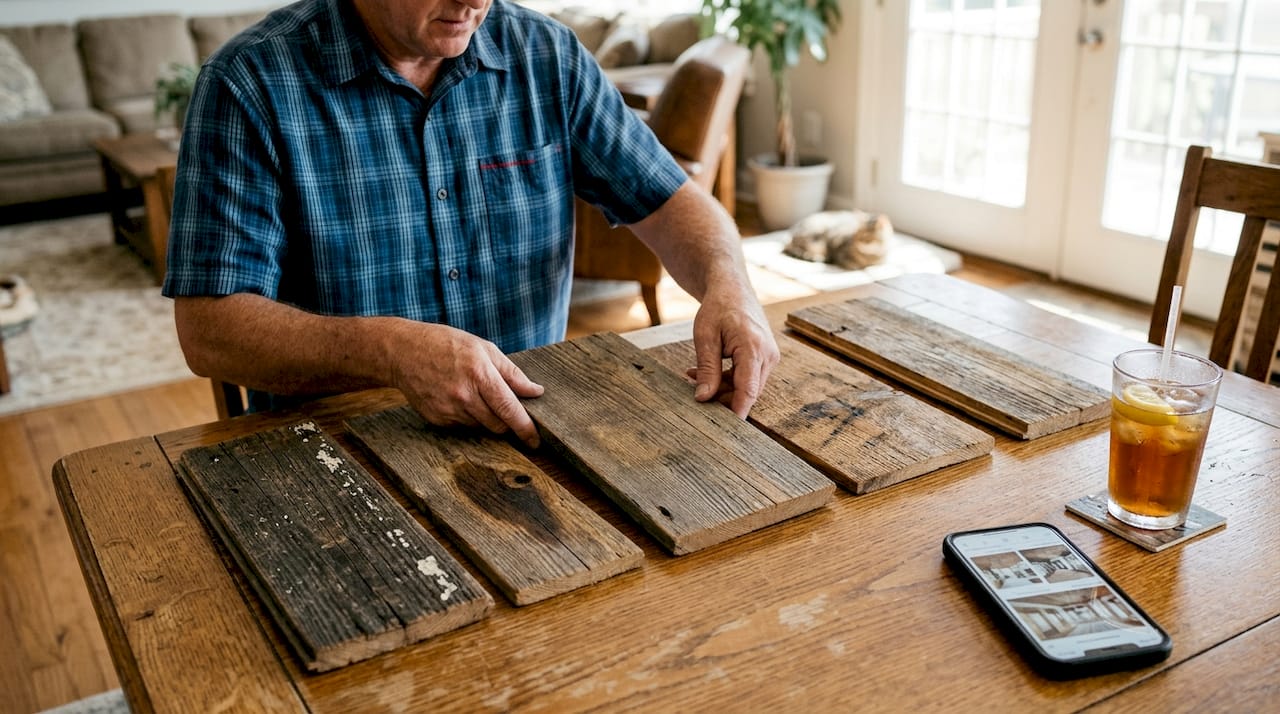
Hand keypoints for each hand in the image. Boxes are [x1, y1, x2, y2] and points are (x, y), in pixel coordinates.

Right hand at [389, 323, 543, 446]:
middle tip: (500, 402)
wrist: (403, 352)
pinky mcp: (436, 419)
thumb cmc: (446, 344)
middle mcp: (464, 395)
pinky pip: (462, 426)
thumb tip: (535, 392)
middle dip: (506, 420)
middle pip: (498, 424)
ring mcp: (448, 409)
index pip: (509, 409)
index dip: (526, 428)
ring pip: (480, 426)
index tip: (535, 441)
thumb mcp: (483, 348)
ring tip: (472, 391)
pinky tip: (455, 396)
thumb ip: (511, 373)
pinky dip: (466, 416)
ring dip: (485, 416)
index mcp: (480, 374)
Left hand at [689, 288, 778, 417]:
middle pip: (747, 392)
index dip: (736, 412)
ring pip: (746, 386)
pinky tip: (704, 372)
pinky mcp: (764, 358)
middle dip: (721, 398)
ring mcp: (769, 357)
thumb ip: (706, 369)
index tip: (724, 431)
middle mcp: (767, 355)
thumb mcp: (705, 337)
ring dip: (721, 387)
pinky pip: (747, 377)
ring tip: (692, 375)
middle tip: (693, 393)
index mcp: (753, 348)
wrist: (732, 288)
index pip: (748, 391)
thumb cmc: (718, 308)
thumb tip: (703, 398)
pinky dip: (726, 379)